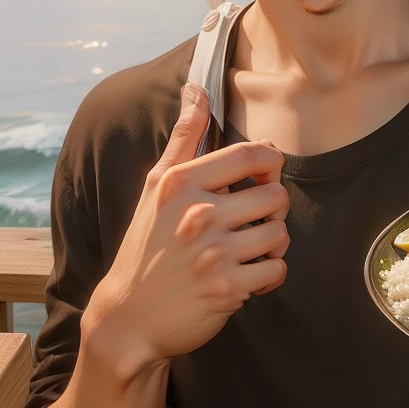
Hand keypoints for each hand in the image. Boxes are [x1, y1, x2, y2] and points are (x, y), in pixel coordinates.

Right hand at [82, 82, 288, 378]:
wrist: (128, 318)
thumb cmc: (146, 248)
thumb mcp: (155, 187)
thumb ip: (183, 137)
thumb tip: (196, 88)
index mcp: (181, 184)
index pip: (252, 155)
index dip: (269, 163)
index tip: (260, 177)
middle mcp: (197, 214)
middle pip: (275, 194)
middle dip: (271, 209)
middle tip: (251, 222)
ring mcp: (213, 253)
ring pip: (280, 233)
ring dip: (272, 243)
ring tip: (249, 249)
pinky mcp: (227, 289)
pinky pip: (276, 269)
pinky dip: (269, 274)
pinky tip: (248, 276)